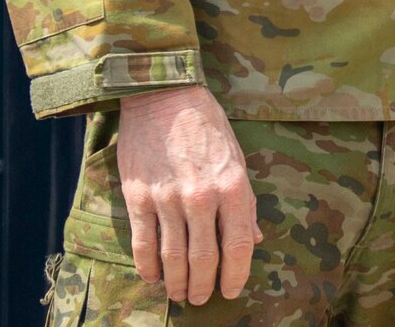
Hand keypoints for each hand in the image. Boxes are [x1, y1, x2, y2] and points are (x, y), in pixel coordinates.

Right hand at [116, 84, 260, 304]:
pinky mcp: (139, 196)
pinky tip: (152, 277)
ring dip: (177, 283)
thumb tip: (256, 238)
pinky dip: (147, 267)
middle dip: (204, 285)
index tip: (230, 291)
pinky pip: (143, 243)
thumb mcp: (237, 158)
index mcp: (232, 186)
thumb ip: (245, 201)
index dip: (235, 275)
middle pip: (204, 258)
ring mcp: (168, 198)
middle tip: (201, 298)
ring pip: (173, 258)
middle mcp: (202, 196)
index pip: (238, 245)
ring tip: (179, 294)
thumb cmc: (206, 126)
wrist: (164, 96)